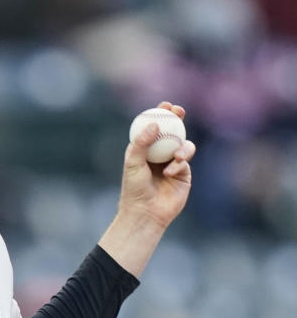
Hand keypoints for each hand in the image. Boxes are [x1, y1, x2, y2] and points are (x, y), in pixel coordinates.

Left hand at [118, 101, 195, 229]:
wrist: (146, 212)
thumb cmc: (134, 188)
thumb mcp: (133, 163)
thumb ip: (141, 143)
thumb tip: (154, 123)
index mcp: (145, 149)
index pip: (154, 127)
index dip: (160, 114)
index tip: (165, 105)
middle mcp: (159, 154)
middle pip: (172, 131)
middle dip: (177, 119)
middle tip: (179, 112)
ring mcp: (172, 163)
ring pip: (183, 144)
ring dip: (181, 146)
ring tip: (176, 156)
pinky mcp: (183, 174)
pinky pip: (185, 161)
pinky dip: (179, 164)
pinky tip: (170, 172)